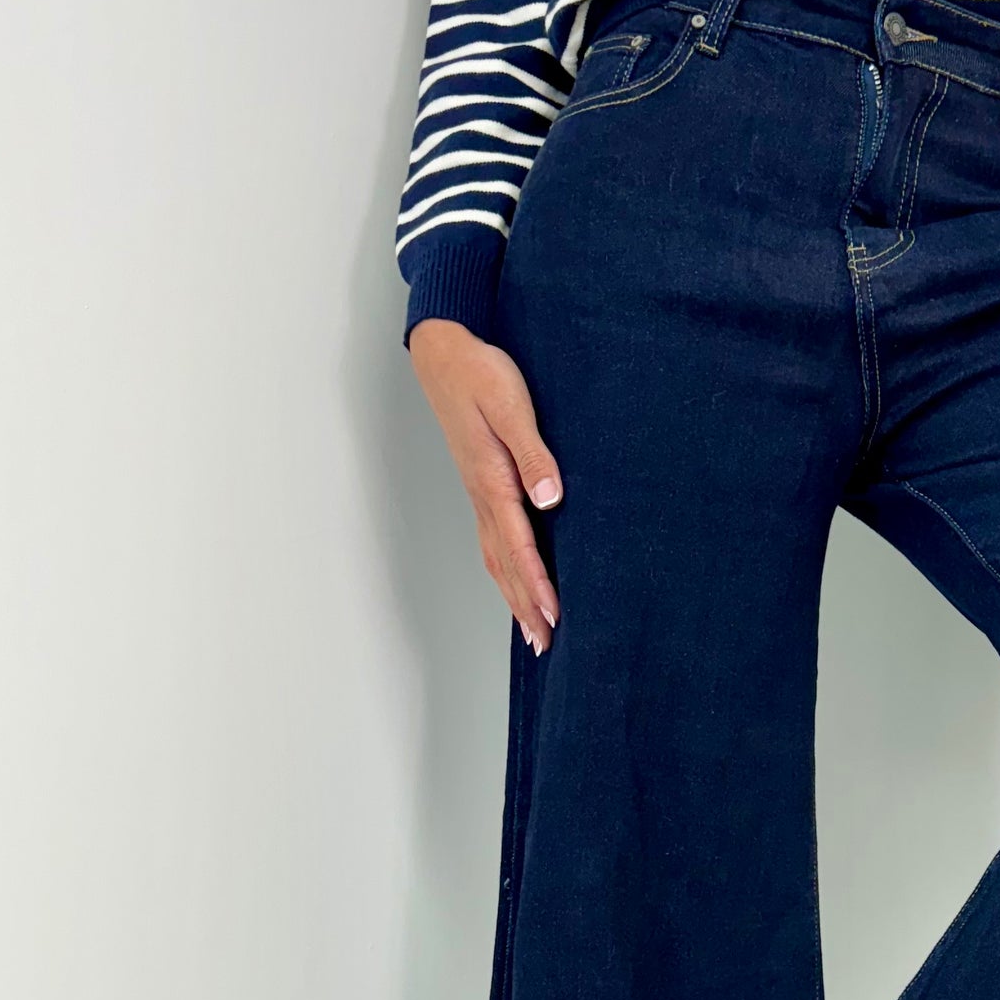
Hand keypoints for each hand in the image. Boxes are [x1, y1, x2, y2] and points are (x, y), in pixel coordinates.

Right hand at [408, 319, 561, 652]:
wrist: (445, 353)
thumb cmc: (480, 373)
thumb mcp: (512, 406)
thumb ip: (533, 453)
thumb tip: (550, 498)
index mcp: (492, 480)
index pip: (519, 546)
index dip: (538, 585)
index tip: (554, 617)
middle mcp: (482, 495)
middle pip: (505, 565)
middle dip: (525, 607)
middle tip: (545, 646)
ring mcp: (478, 493)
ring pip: (497, 559)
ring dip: (514, 597)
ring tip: (533, 632)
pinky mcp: (481, 485)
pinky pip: (493, 541)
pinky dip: (505, 572)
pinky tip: (515, 584)